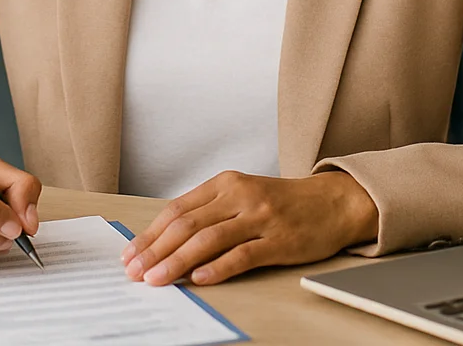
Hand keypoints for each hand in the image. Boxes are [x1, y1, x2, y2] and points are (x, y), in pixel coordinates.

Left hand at [121, 170, 377, 286]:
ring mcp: (260, 217)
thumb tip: (165, 242)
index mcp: (225, 183)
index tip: (130, 255)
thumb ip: (209, 213)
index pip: (177, 209)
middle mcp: (240, 195)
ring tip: (157, 279)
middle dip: (155, 250)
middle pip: (187, 225)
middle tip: (135, 272)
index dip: (150, 234)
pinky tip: (198, 279)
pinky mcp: (279, 240)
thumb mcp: (242, 196)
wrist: (332, 202)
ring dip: (177, 262)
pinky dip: (217, 268)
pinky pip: (242, 255)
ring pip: (208, 240)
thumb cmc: (281, 203)